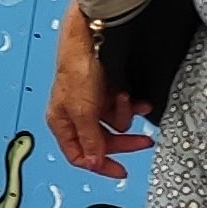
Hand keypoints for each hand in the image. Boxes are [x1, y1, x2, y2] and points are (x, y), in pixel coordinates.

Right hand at [47, 10, 150, 175]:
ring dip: (124, 112)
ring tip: (125, 99)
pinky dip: (129, 103)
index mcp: (62, 123)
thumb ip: (90, 140)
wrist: (91, 36)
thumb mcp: (84, 111)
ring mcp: (90, 103)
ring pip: (114, 123)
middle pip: (102, 141)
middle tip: (143, 141)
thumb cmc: (78, 67)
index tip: (121, 170)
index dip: (100, 165)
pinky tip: (133, 97)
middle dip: (123, 139)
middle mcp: (76, 115)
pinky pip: (121, 107)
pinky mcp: (104, 91)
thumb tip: (93, 164)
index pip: (80, 155)